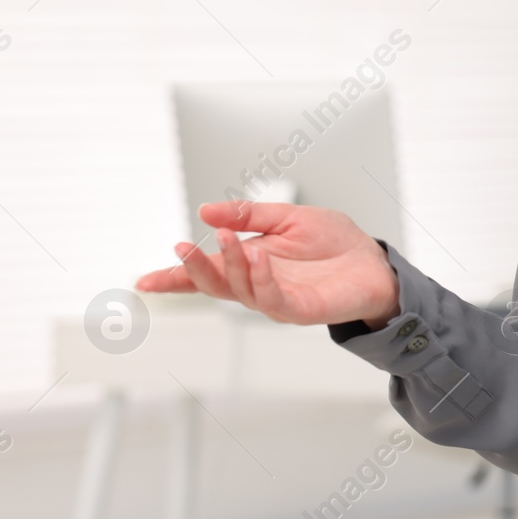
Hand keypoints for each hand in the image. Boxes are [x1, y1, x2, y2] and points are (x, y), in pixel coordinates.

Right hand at [133, 201, 401, 328]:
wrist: (374, 263)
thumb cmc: (335, 243)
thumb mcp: (288, 217)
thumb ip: (249, 215)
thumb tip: (207, 210)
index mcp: (250, 262)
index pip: (206, 272)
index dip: (175, 277)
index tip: (143, 281)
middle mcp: (257, 283)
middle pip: (213, 285)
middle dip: (192, 270)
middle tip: (180, 248)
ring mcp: (276, 299)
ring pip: (239, 291)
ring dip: (229, 264)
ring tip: (225, 237)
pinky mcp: (299, 309)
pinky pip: (272, 298)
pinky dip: (261, 278)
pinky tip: (259, 257)